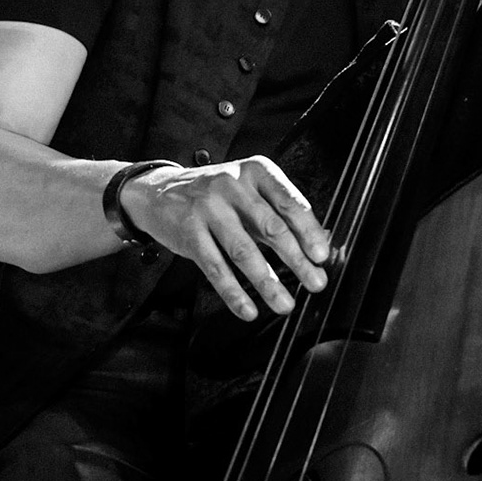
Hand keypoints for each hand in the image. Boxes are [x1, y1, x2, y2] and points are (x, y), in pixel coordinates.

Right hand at [122, 157, 330, 319]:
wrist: (159, 192)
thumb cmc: (215, 195)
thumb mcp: (250, 192)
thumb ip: (280, 214)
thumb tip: (319, 242)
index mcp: (256, 172)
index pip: (289, 202)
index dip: (309, 231)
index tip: (322, 255)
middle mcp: (233, 186)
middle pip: (271, 228)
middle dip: (297, 260)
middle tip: (315, 283)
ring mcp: (209, 208)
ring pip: (243, 252)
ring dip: (267, 283)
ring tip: (285, 304)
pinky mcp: (189, 232)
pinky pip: (215, 268)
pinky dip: (234, 293)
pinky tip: (248, 309)